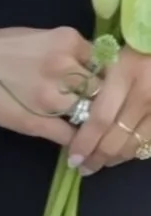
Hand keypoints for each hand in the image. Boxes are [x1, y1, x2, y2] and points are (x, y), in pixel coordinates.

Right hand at [0, 25, 94, 143]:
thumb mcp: (40, 38)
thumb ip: (65, 52)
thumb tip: (83, 69)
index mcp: (68, 40)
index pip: (103, 62)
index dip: (100, 78)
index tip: (94, 87)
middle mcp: (65, 66)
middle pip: (100, 89)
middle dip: (97, 101)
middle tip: (92, 112)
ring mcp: (52, 96)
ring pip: (89, 115)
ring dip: (87, 125)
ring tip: (84, 132)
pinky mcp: (36, 122)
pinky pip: (69, 135)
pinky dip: (74, 143)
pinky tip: (73, 147)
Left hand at [67, 47, 150, 173]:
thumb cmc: (137, 47)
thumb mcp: (114, 57)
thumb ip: (96, 84)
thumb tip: (75, 118)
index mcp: (124, 74)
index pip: (99, 119)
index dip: (84, 143)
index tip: (73, 159)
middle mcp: (144, 92)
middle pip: (115, 137)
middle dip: (97, 158)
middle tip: (85, 168)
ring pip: (134, 144)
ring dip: (115, 158)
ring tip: (102, 163)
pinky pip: (150, 141)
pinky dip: (136, 150)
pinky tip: (124, 153)